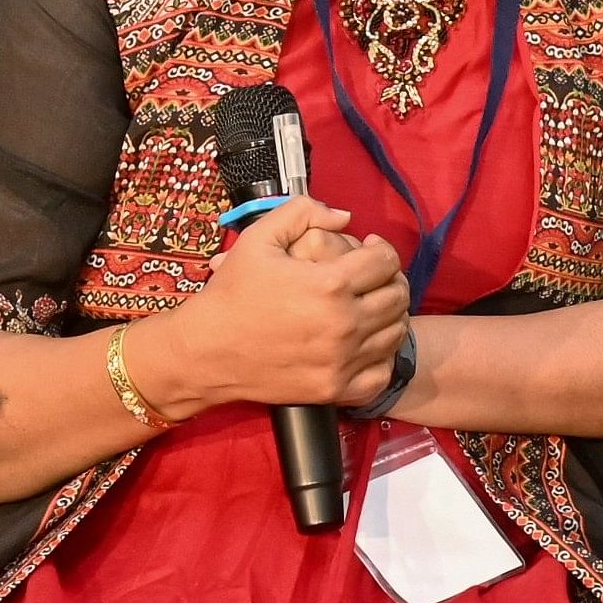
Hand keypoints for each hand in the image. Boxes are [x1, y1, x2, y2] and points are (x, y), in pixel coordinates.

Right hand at [155, 196, 409, 415]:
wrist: (204, 352)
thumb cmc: (231, 294)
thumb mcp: (257, 239)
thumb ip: (302, 213)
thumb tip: (345, 216)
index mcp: (330, 284)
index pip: (386, 261)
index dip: (382, 249)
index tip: (370, 249)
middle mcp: (344, 323)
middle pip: (398, 296)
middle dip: (390, 279)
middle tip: (372, 277)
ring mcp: (342, 360)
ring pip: (395, 332)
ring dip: (389, 314)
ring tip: (369, 305)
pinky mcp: (335, 389)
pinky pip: (382, 371)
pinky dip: (381, 355)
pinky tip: (365, 342)